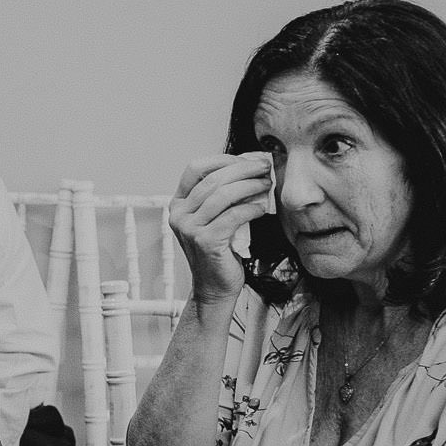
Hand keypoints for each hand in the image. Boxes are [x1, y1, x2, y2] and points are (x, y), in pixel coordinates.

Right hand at [167, 152, 275, 305]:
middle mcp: (179, 214)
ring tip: (267, 184)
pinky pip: (233, 216)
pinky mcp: (205, 242)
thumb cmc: (220, 250)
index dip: (222, 159)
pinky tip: (262, 207)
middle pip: (213, 179)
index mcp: (178, 204)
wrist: (215, 287)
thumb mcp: (215, 217)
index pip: (195, 168)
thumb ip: (222, 194)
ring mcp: (189, 229)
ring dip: (250, 186)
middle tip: (265, 167)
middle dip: (243, 169)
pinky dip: (251, 208)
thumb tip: (250, 165)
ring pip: (223, 195)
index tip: (246, 159)